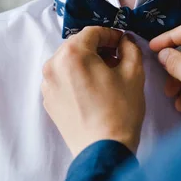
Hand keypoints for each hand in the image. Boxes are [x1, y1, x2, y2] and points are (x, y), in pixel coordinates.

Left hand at [42, 27, 145, 155]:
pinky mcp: (48, 101)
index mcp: (73, 53)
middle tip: (117, 59)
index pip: (93, 32)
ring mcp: (47, 85)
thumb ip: (129, 48)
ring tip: (105, 77)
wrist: (104, 149)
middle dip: (98, 49)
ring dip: (86, 64)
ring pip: (68, 63)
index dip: (111, 34)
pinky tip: (93, 92)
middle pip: (78, 46)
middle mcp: (53, 65)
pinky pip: (62, 80)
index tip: (122, 43)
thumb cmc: (120, 110)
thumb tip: (124, 41)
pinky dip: (77, 79)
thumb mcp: (134, 73)